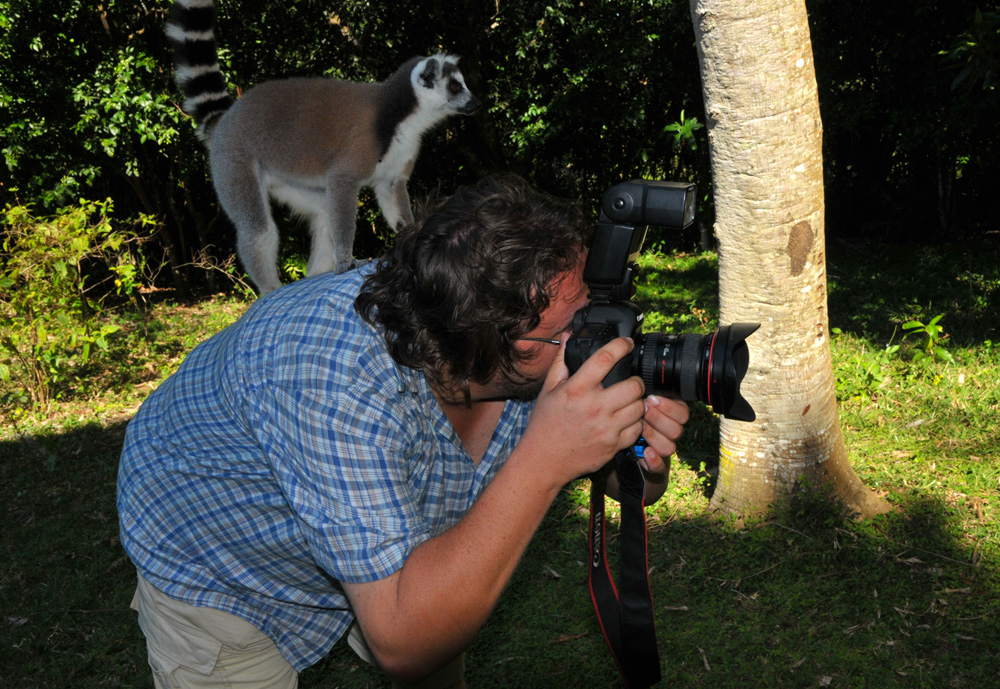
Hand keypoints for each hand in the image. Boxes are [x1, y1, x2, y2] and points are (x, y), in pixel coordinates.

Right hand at [519, 337, 646, 487]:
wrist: (544, 461)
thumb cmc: (545, 424)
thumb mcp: (548, 390)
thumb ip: (561, 362)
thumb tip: (567, 337)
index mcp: (576, 389)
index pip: (605, 359)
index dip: (621, 346)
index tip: (626, 343)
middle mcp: (594, 407)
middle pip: (633, 386)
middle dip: (635, 380)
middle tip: (630, 381)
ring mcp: (606, 428)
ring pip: (639, 407)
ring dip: (636, 402)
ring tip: (628, 401)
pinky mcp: (613, 445)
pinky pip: (637, 428)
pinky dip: (635, 423)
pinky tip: (624, 420)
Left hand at [600, 395, 688, 504]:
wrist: (623, 442)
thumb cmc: (629, 414)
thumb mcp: (637, 400)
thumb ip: (643, 393)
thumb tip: (638, 382)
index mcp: (671, 415)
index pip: (683, 412)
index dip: (669, 406)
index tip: (651, 399)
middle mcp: (670, 432)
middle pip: (677, 429)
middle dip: (659, 419)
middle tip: (644, 412)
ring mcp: (663, 448)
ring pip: (670, 447)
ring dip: (655, 437)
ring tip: (642, 429)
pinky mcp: (655, 464)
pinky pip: (660, 466)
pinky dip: (654, 460)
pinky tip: (645, 452)